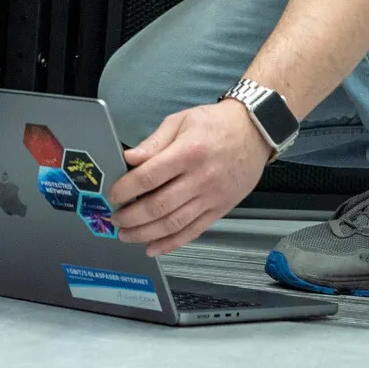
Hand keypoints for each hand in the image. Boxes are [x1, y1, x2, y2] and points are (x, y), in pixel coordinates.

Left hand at [107, 100, 272, 255]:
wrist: (255, 132)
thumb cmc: (217, 123)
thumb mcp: (181, 120)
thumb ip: (154, 142)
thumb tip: (129, 158)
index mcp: (188, 152)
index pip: (149, 177)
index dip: (126, 189)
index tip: (113, 195)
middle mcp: (201, 178)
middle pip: (159, 205)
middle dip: (131, 217)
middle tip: (115, 218)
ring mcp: (212, 197)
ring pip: (174, 223)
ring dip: (146, 234)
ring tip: (126, 235)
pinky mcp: (220, 209)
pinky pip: (193, 231)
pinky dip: (171, 243)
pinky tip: (153, 247)